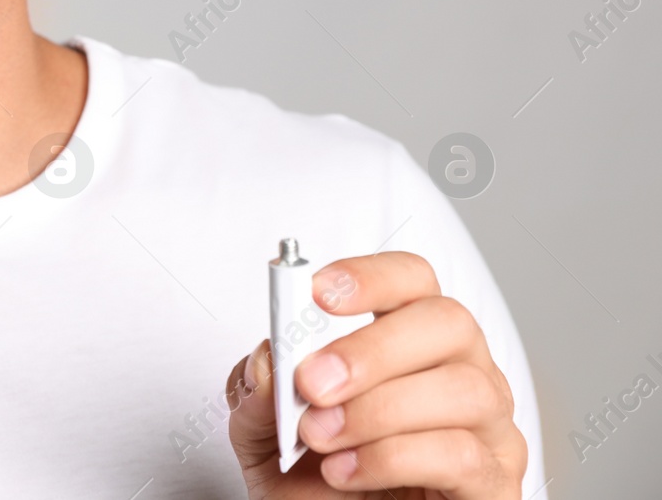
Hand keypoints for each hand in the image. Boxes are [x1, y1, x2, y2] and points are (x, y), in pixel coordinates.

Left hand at [226, 252, 527, 498]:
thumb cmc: (315, 480)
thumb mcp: (265, 431)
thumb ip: (260, 390)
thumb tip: (269, 358)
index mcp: (409, 342)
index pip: (412, 280)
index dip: (370, 277)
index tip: (316, 292)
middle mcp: (461, 372)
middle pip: (447, 322)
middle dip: (372, 348)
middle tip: (312, 384)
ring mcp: (489, 428)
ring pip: (463, 389)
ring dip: (377, 410)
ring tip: (320, 436)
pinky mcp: (495, 485)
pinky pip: (462, 455)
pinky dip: (391, 458)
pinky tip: (345, 471)